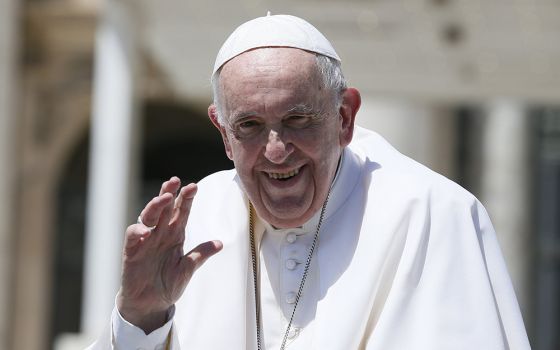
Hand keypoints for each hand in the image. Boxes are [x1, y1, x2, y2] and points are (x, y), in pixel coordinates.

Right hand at [117, 177, 222, 332]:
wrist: (151, 304)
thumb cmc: (168, 284)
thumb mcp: (188, 269)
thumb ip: (200, 254)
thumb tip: (220, 243)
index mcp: (175, 234)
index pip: (181, 212)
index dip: (186, 199)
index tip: (194, 187)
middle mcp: (160, 233)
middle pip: (164, 208)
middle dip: (169, 193)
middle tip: (175, 181)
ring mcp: (145, 240)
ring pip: (148, 216)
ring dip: (155, 205)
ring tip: (164, 198)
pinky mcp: (132, 251)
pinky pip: (132, 236)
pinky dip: (138, 231)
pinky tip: (146, 230)